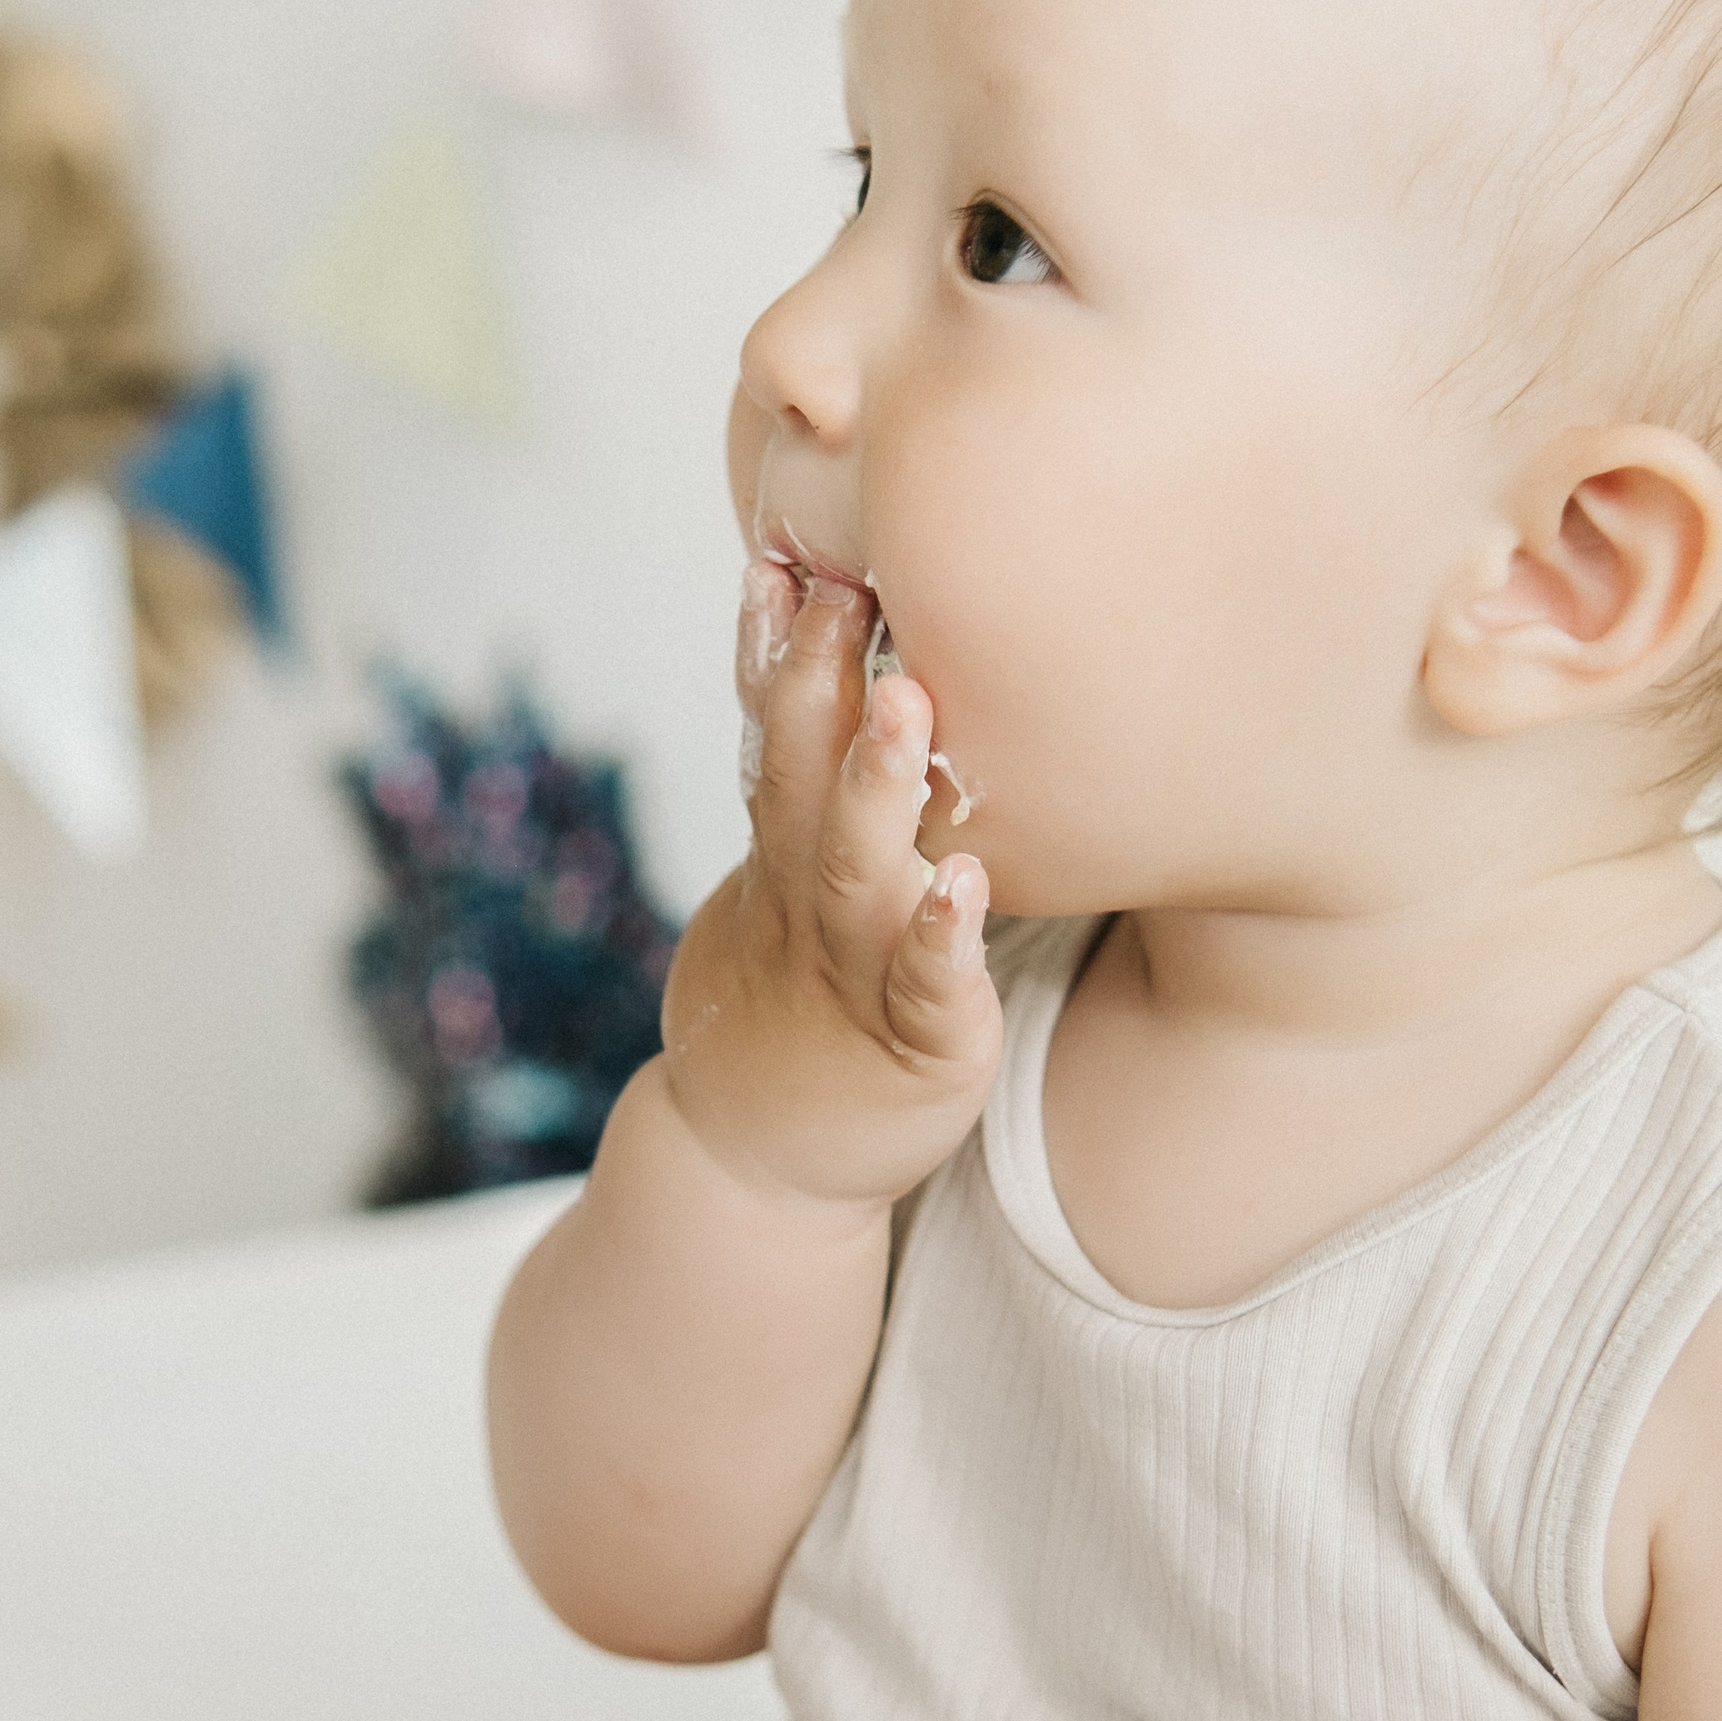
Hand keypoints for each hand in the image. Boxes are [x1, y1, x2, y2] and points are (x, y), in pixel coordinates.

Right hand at [660, 558, 1000, 1210]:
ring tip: (908, 704)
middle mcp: (809, 902)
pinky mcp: (914, 1045)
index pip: (768, 738)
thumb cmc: (795, 1010)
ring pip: (859, 870)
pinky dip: (941, 942)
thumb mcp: (784, 894)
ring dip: (880, 788)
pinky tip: (967, 890)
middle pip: (799, 778)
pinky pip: (927, 989)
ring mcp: (856, 972)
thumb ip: (810, 797)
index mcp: (785, 859)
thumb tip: (843, 673)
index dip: (768, 653)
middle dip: (817, 681)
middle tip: (842, 582)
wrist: (754, 1164)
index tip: (778, 556)